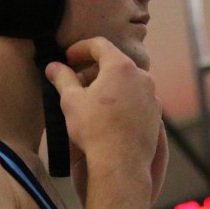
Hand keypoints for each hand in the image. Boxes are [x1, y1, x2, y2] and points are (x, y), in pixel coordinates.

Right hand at [45, 37, 162, 191]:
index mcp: (121, 66)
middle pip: (114, 62)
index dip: (80, 48)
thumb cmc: (95, 129)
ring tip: (91, 100)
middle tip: (75, 81)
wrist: (121, 163)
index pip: (99, 45)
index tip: (67, 58)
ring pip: (127, 81)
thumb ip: (62, 78)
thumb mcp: (71, 100)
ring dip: (108, 84)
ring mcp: (151, 95)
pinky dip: (122, 99)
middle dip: (93, 68)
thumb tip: (53, 66)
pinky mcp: (155, 113)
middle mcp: (141, 76)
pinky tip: (108, 115)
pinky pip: (136, 98)